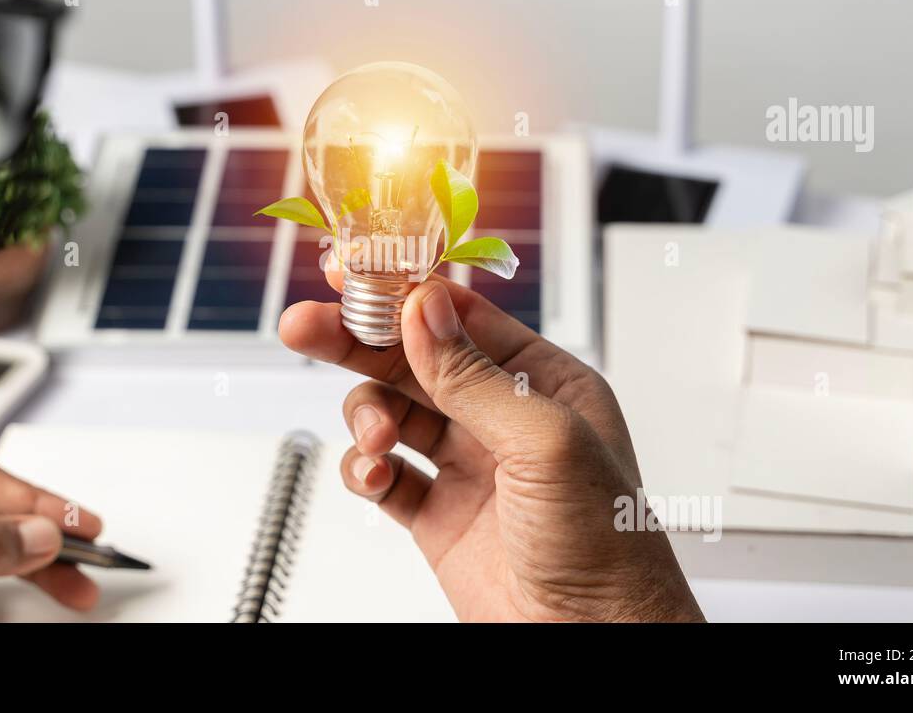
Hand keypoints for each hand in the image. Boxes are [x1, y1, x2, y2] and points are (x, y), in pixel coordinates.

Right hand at [279, 272, 702, 621]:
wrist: (591, 637)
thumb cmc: (606, 545)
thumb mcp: (544, 442)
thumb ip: (474, 375)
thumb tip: (424, 310)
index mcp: (542, 382)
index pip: (462, 318)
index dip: (404, 293)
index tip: (355, 275)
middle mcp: (501, 417)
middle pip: (412, 358)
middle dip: (358, 340)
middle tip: (306, 324)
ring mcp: (467, 464)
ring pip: (390, 412)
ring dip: (368, 417)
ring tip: (375, 441)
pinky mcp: (437, 514)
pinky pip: (381, 475)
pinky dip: (365, 470)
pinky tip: (374, 477)